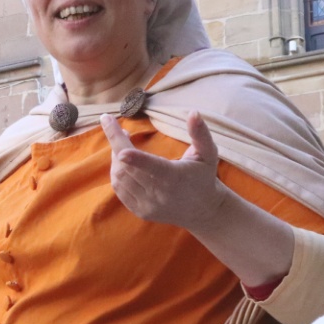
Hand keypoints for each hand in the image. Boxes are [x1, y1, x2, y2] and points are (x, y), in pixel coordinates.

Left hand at [100, 110, 226, 231]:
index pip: (153, 167)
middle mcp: (160, 194)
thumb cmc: (203, 176)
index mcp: (175, 177)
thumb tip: (193, 112)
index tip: (120, 150)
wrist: (202, 210)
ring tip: (121, 143)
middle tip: (119, 129)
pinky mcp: (140, 211)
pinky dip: (116, 172)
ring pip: (120, 178)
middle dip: (118, 145)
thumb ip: (200, 133)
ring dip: (115, 157)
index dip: (136, 159)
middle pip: (129, 168)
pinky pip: (119, 189)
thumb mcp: (208, 153)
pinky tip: (122, 162)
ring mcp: (148, 205)